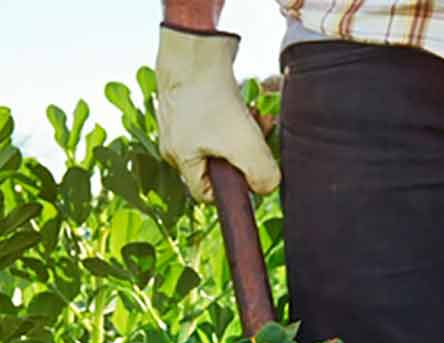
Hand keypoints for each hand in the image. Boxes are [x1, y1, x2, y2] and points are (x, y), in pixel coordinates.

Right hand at [154, 24, 279, 201]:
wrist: (196, 47)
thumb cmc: (211, 97)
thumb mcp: (243, 144)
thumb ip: (261, 173)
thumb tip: (268, 187)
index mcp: (180, 158)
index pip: (204, 193)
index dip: (231, 190)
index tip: (252, 173)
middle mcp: (176, 141)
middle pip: (217, 162)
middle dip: (244, 154)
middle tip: (260, 138)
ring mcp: (182, 118)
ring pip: (221, 138)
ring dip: (244, 131)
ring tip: (258, 116)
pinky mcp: (191, 98)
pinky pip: (217, 115)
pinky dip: (236, 112)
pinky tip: (248, 102)